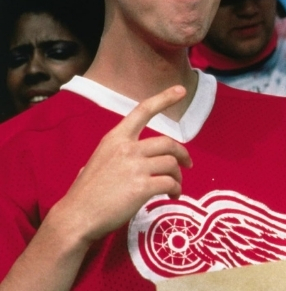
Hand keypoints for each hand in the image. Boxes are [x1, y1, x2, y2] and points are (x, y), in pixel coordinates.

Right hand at [49, 86, 191, 245]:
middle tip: (188, 165)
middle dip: (182, 154)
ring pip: (171, 164)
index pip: (142, 111)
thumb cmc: (85, 193)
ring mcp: (135, 167)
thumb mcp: (97, 162)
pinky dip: (176, 190)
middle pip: (167, 143)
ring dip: (178, 176)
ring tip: (174, 187)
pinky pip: (170, 183)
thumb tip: (126, 162)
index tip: (180, 90)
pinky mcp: (142, 186)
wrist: (77, 217)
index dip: (163, 99)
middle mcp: (127, 148)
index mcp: (115, 139)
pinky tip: (172, 196)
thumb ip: (115, 155)